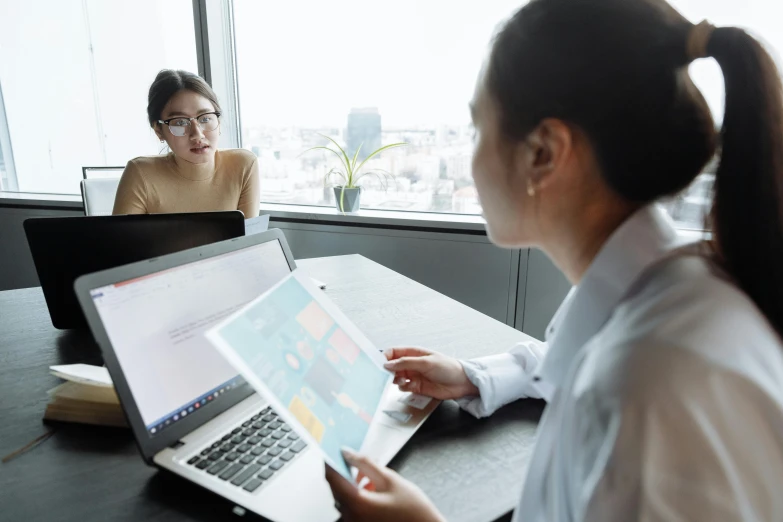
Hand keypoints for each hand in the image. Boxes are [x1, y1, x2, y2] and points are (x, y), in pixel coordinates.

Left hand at [325, 448, 444, 521]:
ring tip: (370, 477)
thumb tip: (347, 452)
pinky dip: (356, 495)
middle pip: (336, 488)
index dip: (329, 460)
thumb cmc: (413, 510)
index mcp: (357, 504)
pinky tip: (372, 489)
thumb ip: (365, 463)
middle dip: (343, 471)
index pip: (332, 478)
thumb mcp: (390, 479)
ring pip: (343, 497)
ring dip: (351, 484)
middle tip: (355, 458)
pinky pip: (350, 507)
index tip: (331, 448)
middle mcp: (351, 517)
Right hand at [383, 347, 478, 399]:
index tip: (380, 364)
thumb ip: (406, 363)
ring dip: (396, 380)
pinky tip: (410, 387)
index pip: (394, 352)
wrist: (461, 383)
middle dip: (388, 371)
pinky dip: (403, 388)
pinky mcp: (417, 387)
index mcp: (414, 353)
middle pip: (393, 366)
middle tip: (388, 376)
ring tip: (403, 381)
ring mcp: (414, 375)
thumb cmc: (448, 367)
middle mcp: (412, 364)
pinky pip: (404, 387)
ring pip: (397, 377)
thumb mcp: (426, 362)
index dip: (386, 357)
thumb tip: (388, 364)